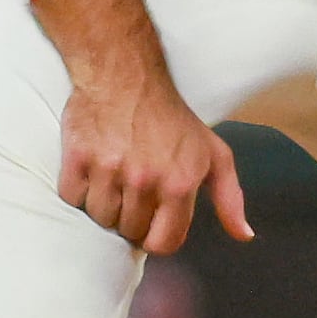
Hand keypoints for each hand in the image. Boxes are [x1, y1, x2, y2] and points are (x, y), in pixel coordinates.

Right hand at [53, 37, 250, 255]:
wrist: (126, 74)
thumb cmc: (172, 116)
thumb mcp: (214, 154)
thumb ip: (230, 198)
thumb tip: (244, 235)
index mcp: (179, 183)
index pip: (163, 243)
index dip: (156, 237)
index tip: (152, 223)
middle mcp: (144, 180)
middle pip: (129, 231)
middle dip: (131, 217)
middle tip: (133, 190)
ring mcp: (109, 170)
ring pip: (100, 218)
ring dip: (105, 205)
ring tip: (114, 178)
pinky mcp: (78, 159)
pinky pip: (72, 197)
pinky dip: (79, 189)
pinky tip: (93, 168)